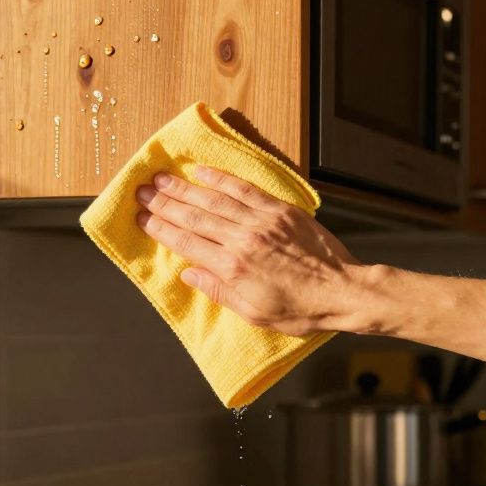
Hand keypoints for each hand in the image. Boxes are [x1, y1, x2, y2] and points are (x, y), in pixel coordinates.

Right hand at [135, 166, 366, 335]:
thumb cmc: (299, 310)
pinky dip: (222, 178)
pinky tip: (203, 171)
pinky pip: (245, 190)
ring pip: (215, 199)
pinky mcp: (280, 210)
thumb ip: (218, 290)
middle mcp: (242, 240)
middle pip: (194, 216)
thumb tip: (189, 274)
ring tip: (161, 179)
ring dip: (184, 188)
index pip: (186, 242)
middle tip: (142, 192)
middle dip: (164, 204)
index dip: (160, 228)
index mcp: (232, 268)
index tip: (141, 218)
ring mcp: (262, 221)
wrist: (343, 291)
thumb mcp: (254, 314)